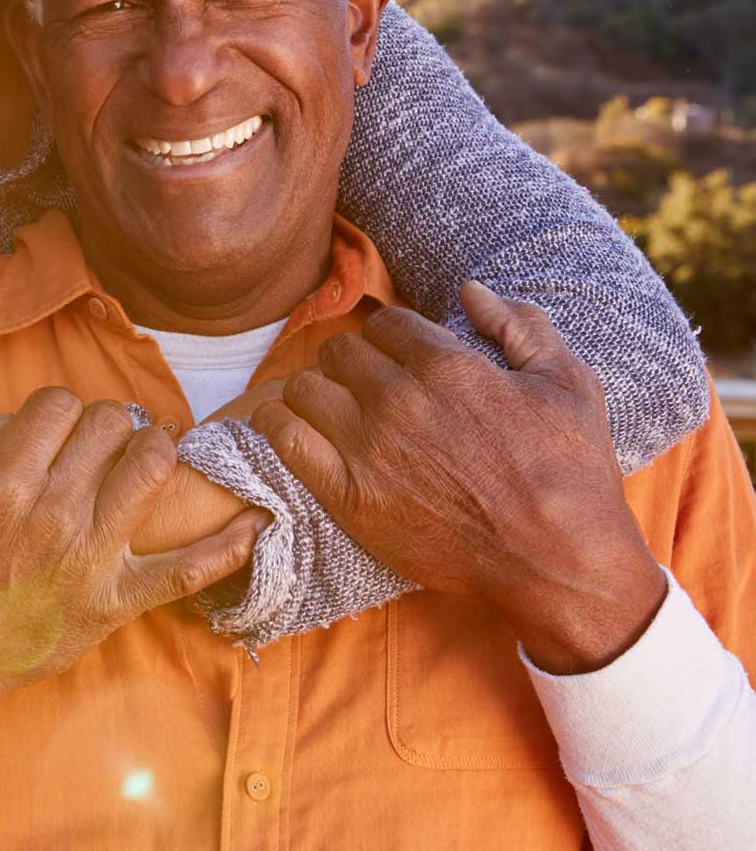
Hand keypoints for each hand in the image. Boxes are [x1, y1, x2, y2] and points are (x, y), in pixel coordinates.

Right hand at [0, 390, 265, 730]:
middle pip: (109, 426)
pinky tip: (257, 519)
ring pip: (153, 469)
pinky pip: (189, 570)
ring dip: (153, 449)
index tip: (44, 430)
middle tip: (92, 441)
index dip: (51, 409)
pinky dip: (229, 545)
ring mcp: (90, 559)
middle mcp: (52, 513)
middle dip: (102, 423)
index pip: (56, 404)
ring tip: (143, 454)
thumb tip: (6, 421)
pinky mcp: (116, 602)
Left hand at [250, 281, 665, 673]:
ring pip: (303, 388)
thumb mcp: (570, 383)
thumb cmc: (572, 473)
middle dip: (355, 362)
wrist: (558, 561)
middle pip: (340, 351)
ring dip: (316, 392)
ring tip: (336, 410)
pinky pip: (283, 439)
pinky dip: (279, 425)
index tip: (402, 361)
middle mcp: (398, 400)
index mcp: (447, 366)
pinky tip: (294, 428)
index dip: (393, 338)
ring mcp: (368, 448)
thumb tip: (470, 289)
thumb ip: (520, 325)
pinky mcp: (347, 495)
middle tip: (371, 388)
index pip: (385, 323)